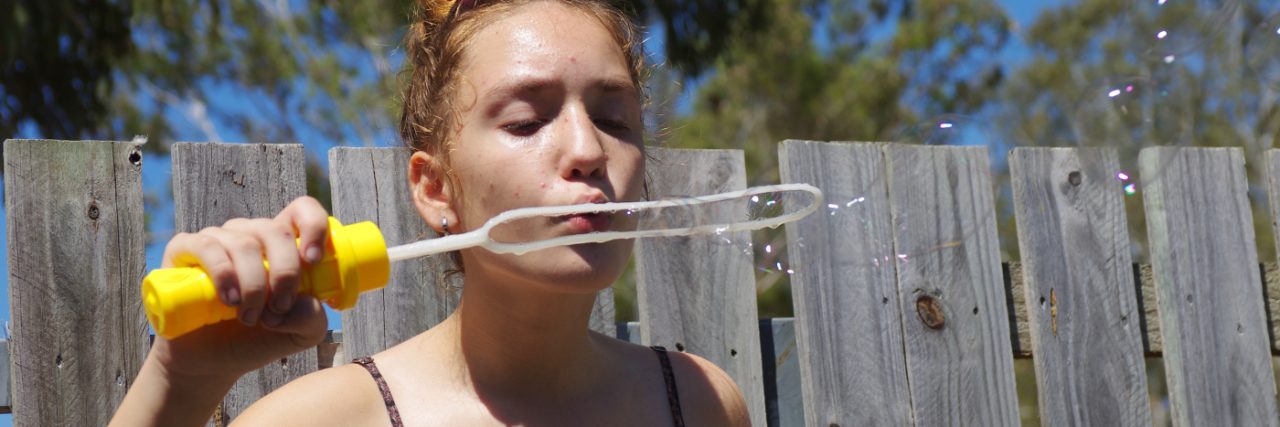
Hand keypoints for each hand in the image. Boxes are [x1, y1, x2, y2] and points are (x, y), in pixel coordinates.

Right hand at [150, 196, 331, 379]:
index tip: (314, 261)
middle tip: (279, 307)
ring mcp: (217, 239)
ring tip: (250, 316)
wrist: (209, 362)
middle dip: (285, 272)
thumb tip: (305, 301)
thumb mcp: (300, 334)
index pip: (302, 210)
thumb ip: (313, 318)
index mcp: (281, 245)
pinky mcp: (184, 250)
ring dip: (254, 284)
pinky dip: (224, 274)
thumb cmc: (256, 339)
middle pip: (276, 230)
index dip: (313, 226)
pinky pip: (207, 246)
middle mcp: (249, 235)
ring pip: (244, 244)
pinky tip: (229, 300)